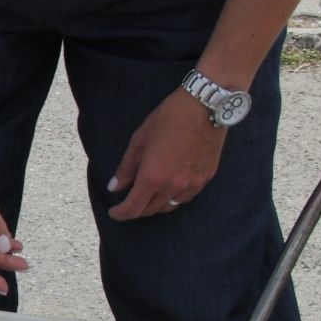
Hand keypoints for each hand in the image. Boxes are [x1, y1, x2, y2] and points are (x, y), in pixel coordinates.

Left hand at [107, 89, 226, 219]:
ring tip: (148, 196)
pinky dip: (173, 198)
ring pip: (169, 207)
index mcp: (152, 177)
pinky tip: (168, 189)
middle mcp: (172, 186)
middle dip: (135, 210)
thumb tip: (114, 188)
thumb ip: (126, 168)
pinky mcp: (206, 178)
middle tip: (128, 202)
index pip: (133, 209)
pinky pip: (185, 198)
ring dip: (155, 205)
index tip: (114, 212)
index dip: (120, 214)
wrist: (206, 106)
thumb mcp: (139, 141)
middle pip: (150, 210)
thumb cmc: (168, 119)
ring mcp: (192, 184)